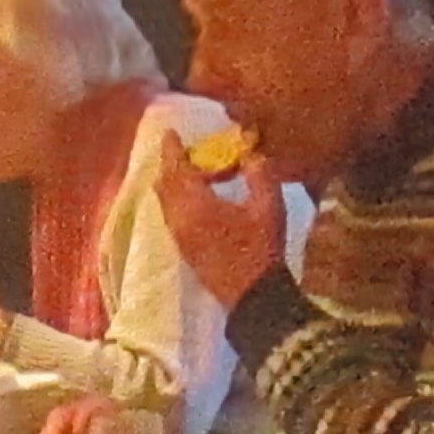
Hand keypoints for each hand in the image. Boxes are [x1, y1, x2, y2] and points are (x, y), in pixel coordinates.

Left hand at [150, 141, 289, 307]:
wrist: (253, 299)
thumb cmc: (261, 250)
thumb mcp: (269, 207)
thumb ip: (259, 175)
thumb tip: (250, 154)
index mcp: (196, 205)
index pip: (176, 170)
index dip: (172, 150)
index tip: (170, 134)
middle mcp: (180, 221)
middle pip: (165, 186)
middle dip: (170, 166)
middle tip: (181, 151)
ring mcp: (180, 239)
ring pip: (166, 204)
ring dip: (172, 185)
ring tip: (189, 173)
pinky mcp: (186, 252)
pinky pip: (172, 218)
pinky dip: (177, 202)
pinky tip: (196, 201)